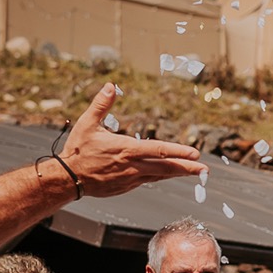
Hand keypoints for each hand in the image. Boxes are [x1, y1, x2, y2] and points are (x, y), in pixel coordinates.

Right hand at [58, 84, 202, 196]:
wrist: (67, 179)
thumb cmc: (78, 150)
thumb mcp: (87, 124)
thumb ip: (101, 105)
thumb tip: (110, 86)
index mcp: (126, 149)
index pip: (159, 150)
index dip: (178, 152)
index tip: (195, 153)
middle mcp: (132, 166)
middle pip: (165, 167)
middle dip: (187, 167)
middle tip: (204, 169)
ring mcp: (131, 179)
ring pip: (160, 176)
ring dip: (178, 173)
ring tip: (195, 172)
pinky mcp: (126, 186)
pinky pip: (148, 181)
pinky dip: (162, 177)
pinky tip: (170, 174)